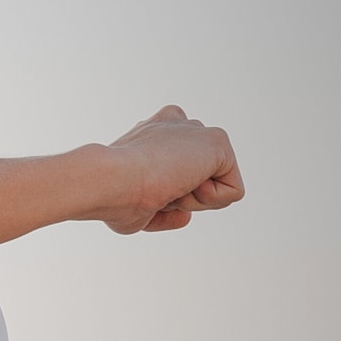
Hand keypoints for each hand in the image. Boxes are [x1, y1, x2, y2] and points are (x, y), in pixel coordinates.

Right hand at [94, 105, 244, 232]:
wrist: (107, 180)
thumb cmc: (112, 198)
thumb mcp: (137, 211)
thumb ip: (162, 212)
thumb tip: (186, 216)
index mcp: (153, 133)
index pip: (178, 169)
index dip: (166, 194)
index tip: (141, 191)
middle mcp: (176, 125)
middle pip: (198, 177)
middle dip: (180, 194)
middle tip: (152, 190)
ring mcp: (197, 131)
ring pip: (215, 184)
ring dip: (192, 199)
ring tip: (164, 187)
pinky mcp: (218, 141)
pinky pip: (232, 191)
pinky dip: (208, 201)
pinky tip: (181, 184)